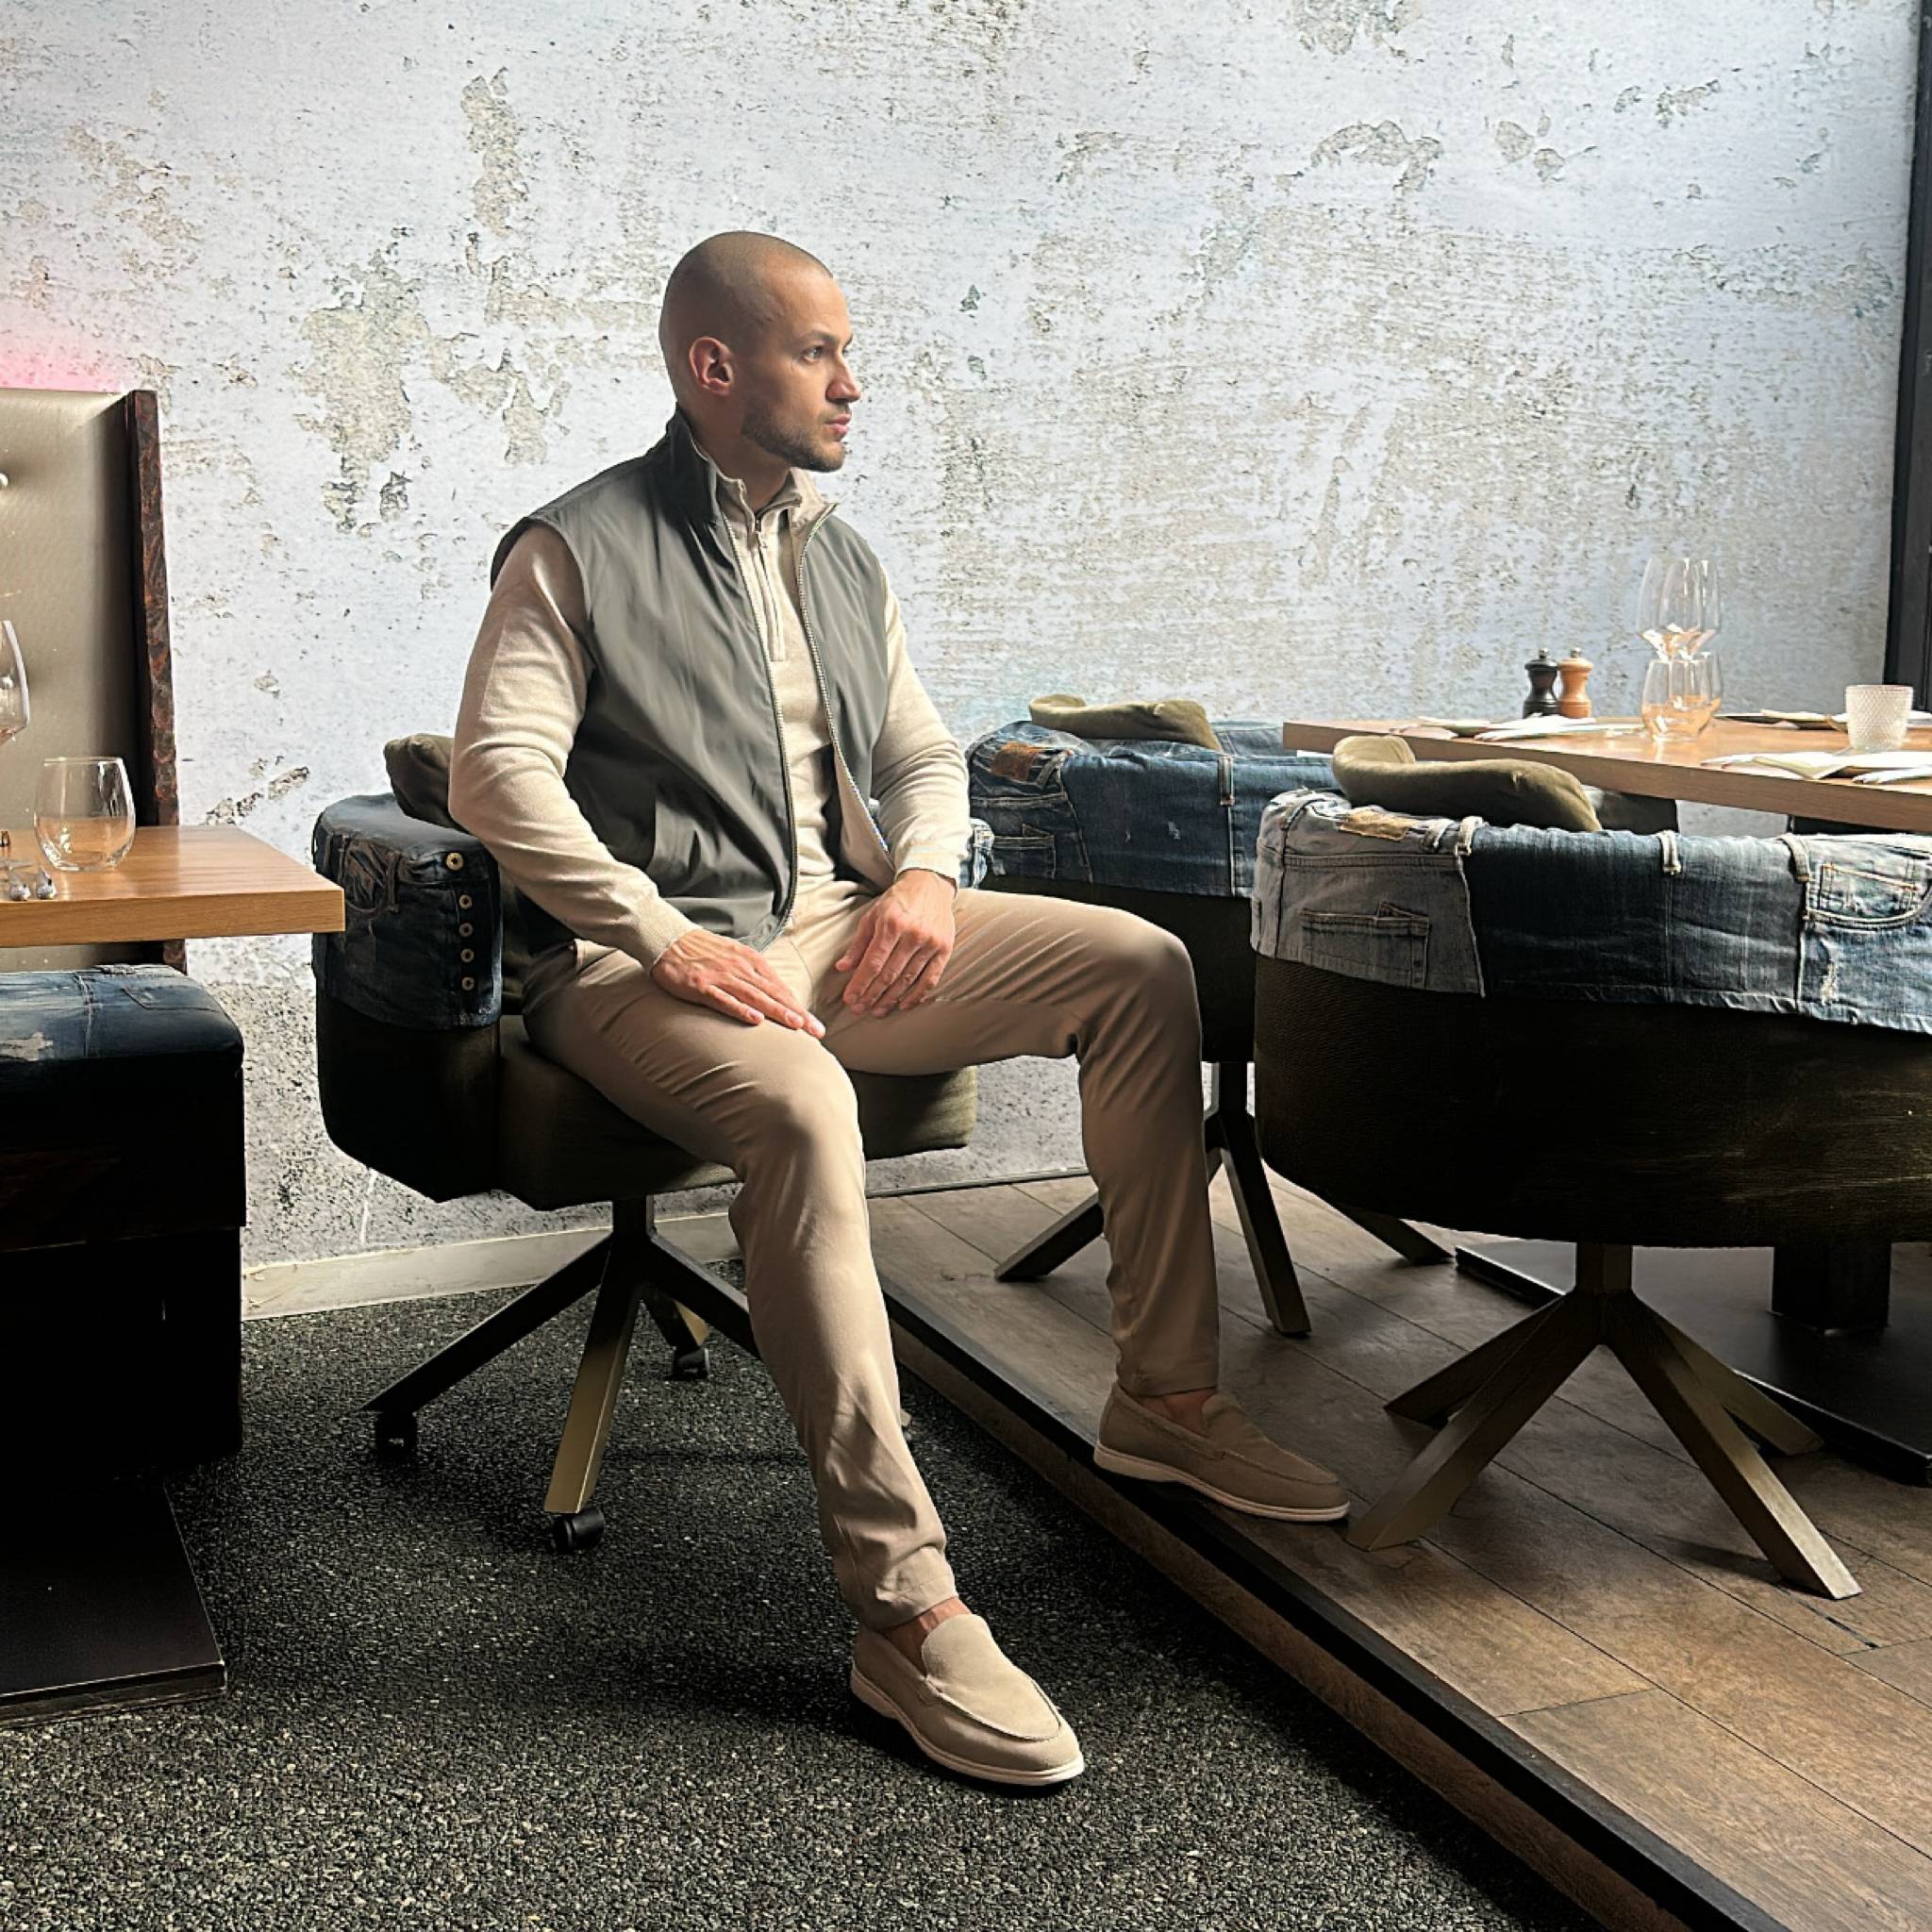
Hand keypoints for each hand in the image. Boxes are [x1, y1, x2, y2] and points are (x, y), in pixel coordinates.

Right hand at [650, 929, 825, 1034]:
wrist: (668, 939)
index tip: (815, 1025)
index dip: (799, 1007)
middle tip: (816, 1031)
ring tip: (796, 1026)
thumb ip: (754, 975)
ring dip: (777, 1011)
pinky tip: (755, 1020)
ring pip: (755, 997)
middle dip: (797, 1013)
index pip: (780, 988)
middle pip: (773, 994)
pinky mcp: (702, 986)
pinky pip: (724, 999)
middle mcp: (740, 968)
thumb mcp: (734, 957)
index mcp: (750, 961)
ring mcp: (721, 977)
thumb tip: (775, 995)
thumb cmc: (702, 951)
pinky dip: (740, 1010)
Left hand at [835, 870, 955, 1014]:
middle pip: (890, 974)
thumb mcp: (872, 916)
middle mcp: (913, 934)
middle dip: (872, 995)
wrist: (930, 885)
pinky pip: (930, 979)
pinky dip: (917, 995)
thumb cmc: (897, 901)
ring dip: (891, 999)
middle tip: (859, 1010)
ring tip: (877, 1011)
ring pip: (908, 980)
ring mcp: (931, 943)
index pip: (873, 962)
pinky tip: (903, 1005)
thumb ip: (858, 943)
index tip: (850, 999)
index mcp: (892, 924)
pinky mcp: (945, 949)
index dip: (860, 984)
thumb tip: (842, 968)